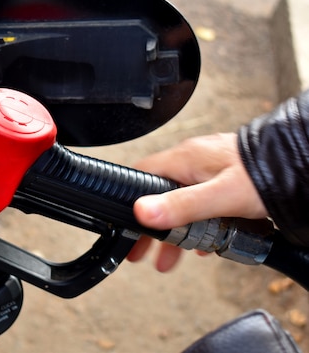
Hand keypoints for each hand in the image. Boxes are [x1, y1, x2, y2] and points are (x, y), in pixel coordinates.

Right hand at [127, 133, 266, 270]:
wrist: (301, 166)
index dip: (130, 203)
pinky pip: (201, 204)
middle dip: (151, 227)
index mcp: (184, 160)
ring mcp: (209, 170)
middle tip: (142, 252)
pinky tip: (203, 244)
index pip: (141, 176)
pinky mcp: (225, 179)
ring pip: (181, 202)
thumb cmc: (267, 175)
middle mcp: (193, 161)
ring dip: (174, 231)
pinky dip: (197, 225)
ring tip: (170, 259)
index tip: (127, 229)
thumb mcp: (220, 196)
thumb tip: (143, 212)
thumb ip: (181, 205)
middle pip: (159, 195)